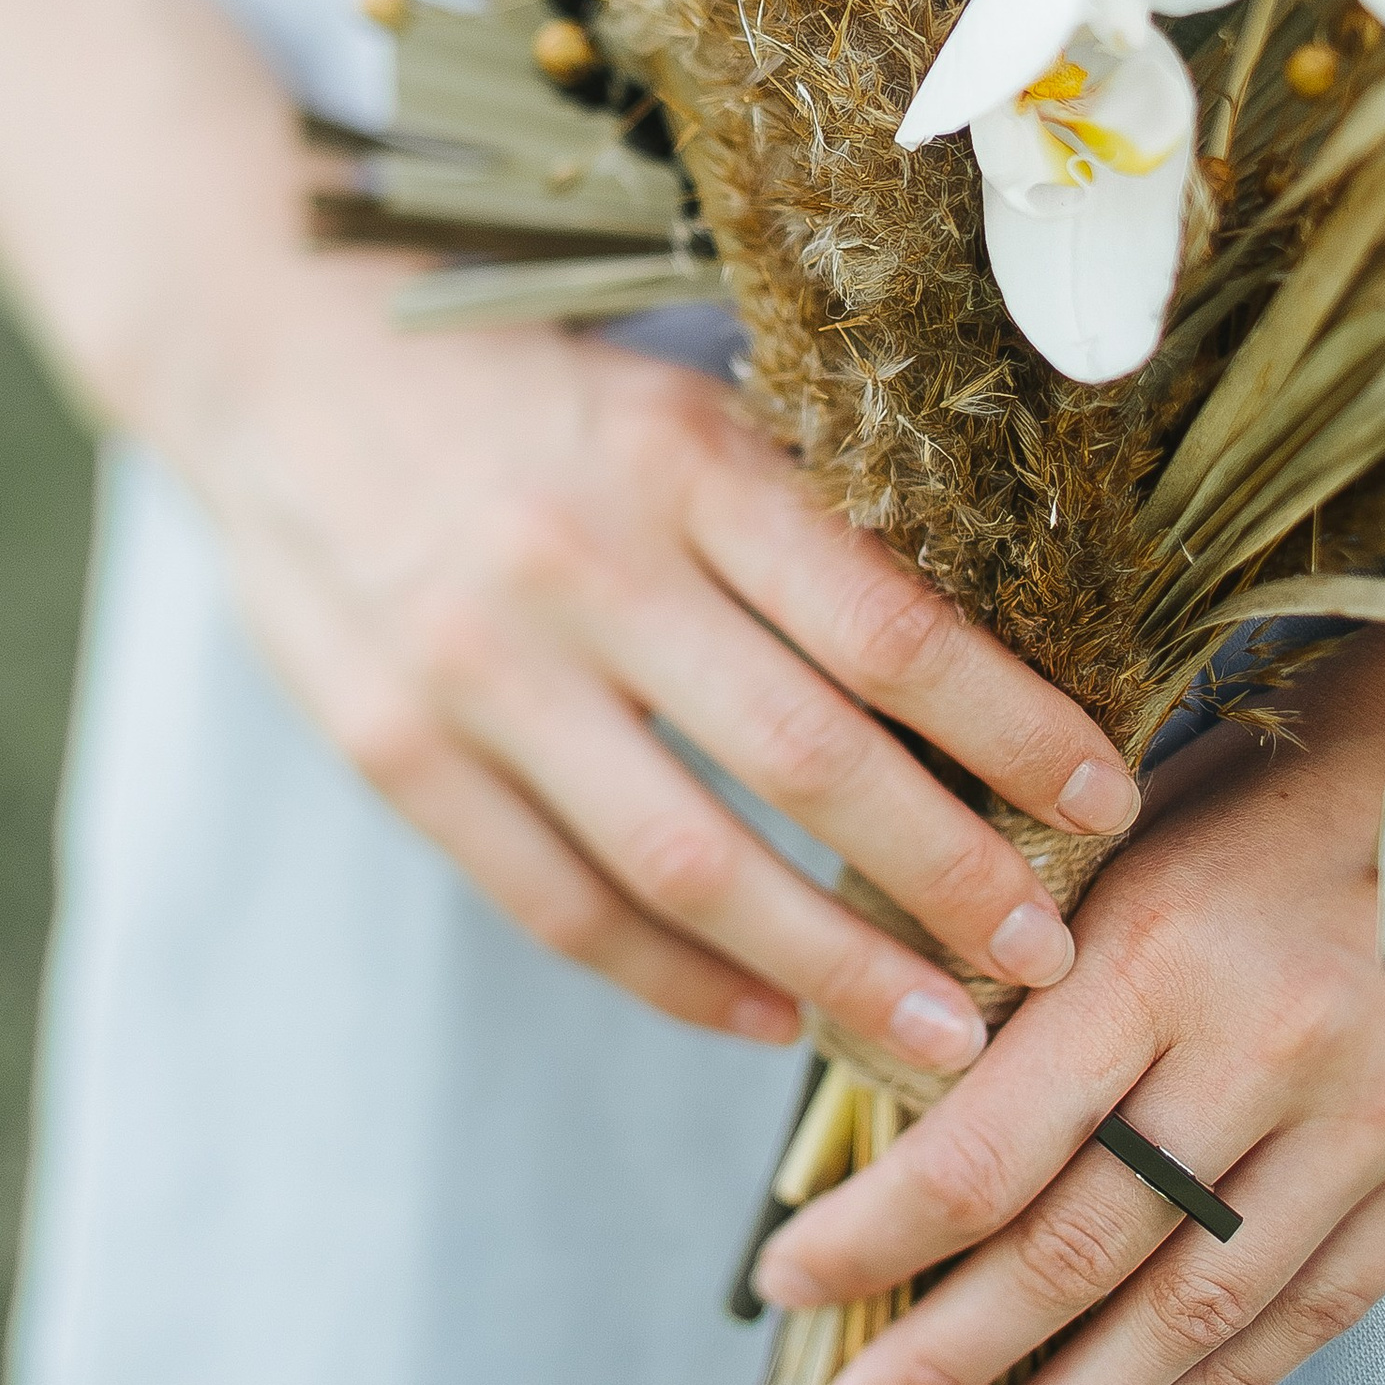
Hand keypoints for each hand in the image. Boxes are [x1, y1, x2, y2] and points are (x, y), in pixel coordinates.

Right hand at [155, 252, 1138, 1060]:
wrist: (276, 348)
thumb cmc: (528, 385)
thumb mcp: (678, 408)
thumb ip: (801, 519)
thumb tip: (986, 654)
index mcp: (685, 460)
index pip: (889, 622)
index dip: (1013, 727)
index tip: (1109, 799)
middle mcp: (589, 566)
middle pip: (809, 759)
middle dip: (948, 875)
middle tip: (1051, 955)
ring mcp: (482, 669)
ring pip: (687, 861)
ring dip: (829, 965)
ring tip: (938, 1035)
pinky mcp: (396, 748)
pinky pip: (559, 902)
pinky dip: (675, 978)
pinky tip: (767, 1015)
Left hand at [756, 621, 1384, 1384]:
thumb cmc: (1314, 754)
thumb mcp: (1151, 810)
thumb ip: (1044, 951)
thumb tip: (902, 1076)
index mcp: (1165, 941)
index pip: (989, 1142)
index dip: (874, 1235)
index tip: (780, 1289)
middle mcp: (1274, 1042)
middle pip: (1076, 1253)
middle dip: (941, 1367)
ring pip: (1195, 1311)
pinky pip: (1322, 1305)